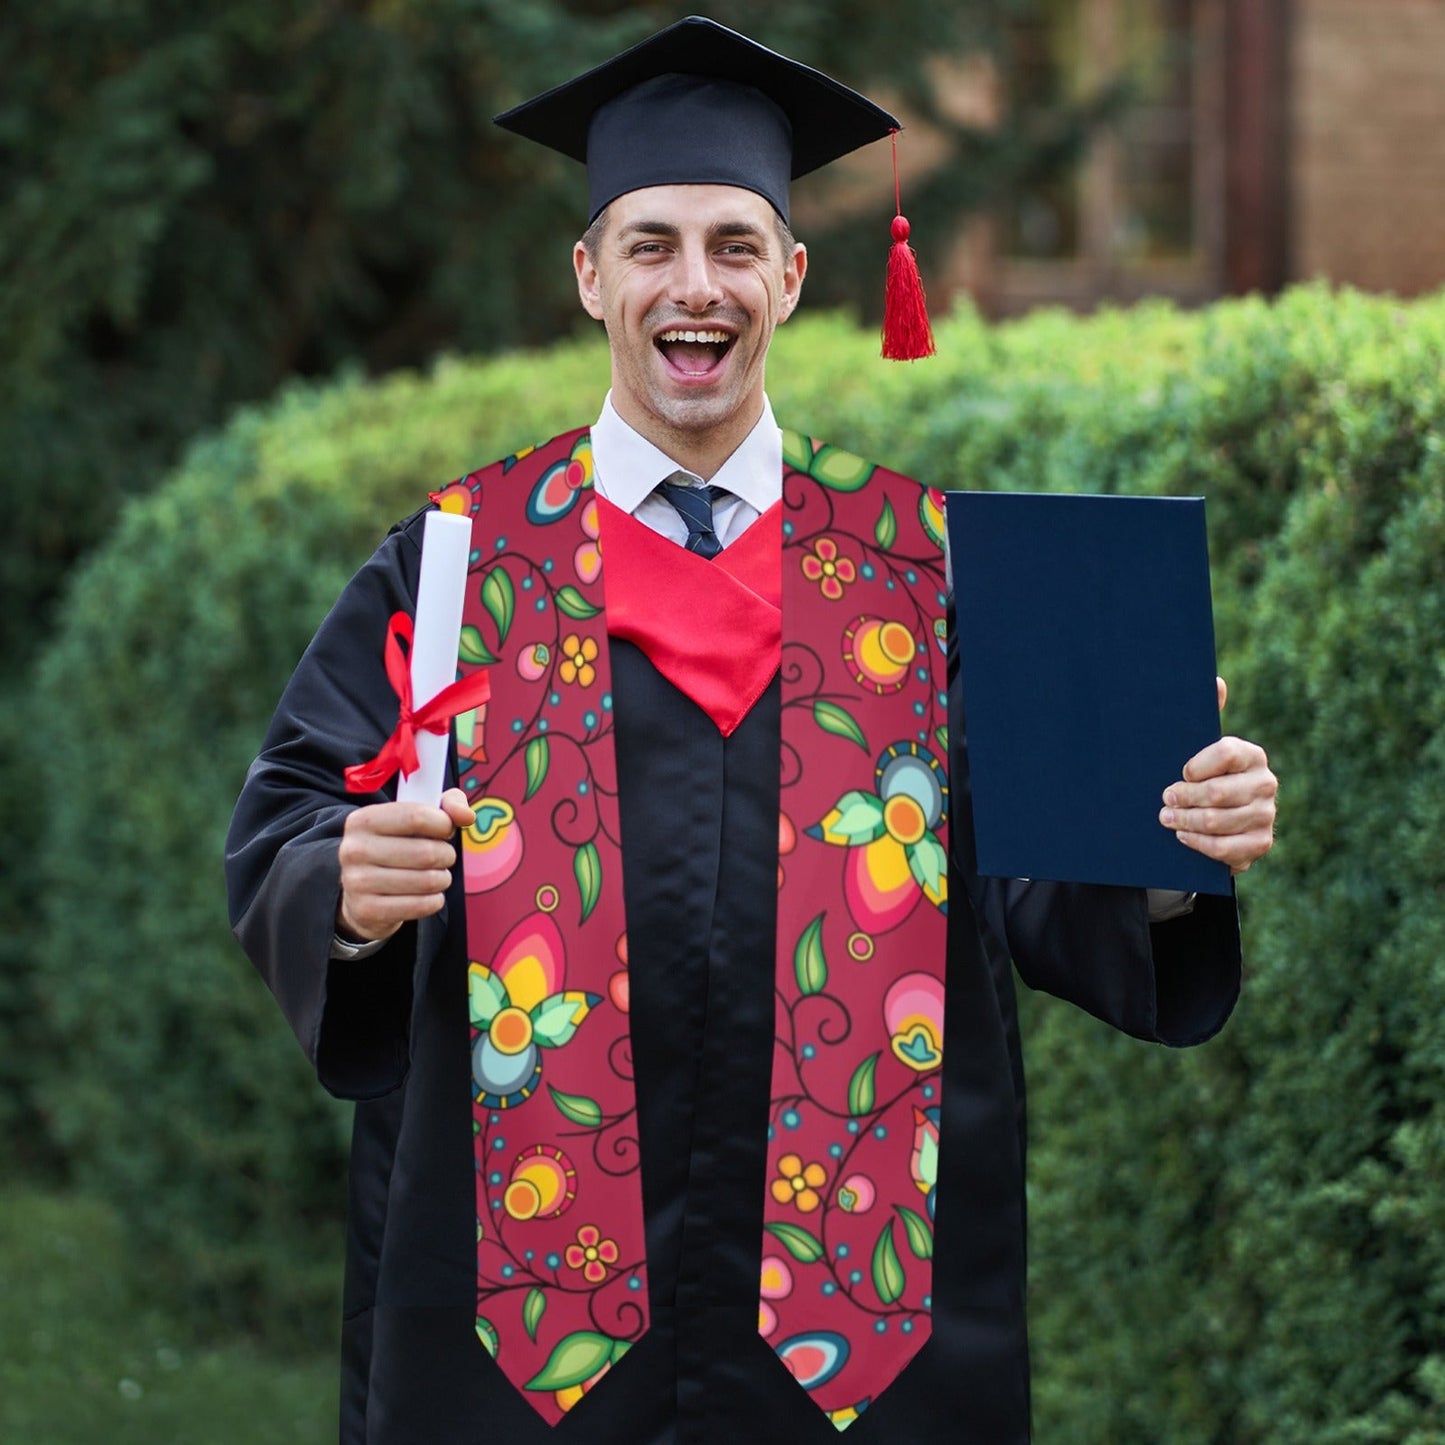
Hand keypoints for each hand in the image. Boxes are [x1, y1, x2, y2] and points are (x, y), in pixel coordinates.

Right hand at [336, 787, 475, 942]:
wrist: (361, 892)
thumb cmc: (396, 846)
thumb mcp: (416, 817)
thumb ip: (447, 805)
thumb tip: (467, 816)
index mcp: (363, 820)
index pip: (417, 816)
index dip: (444, 824)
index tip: (446, 830)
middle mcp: (354, 849)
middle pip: (426, 852)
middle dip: (446, 855)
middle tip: (443, 857)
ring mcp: (357, 882)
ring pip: (427, 881)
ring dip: (443, 879)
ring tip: (436, 876)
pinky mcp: (367, 910)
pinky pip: (421, 905)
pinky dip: (434, 901)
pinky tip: (428, 895)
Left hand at [1159, 678, 1276, 873]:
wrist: (1219, 820)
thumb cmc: (1203, 777)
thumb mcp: (1199, 748)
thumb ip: (1207, 715)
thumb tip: (1216, 681)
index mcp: (1251, 755)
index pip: (1225, 753)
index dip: (1196, 765)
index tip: (1180, 772)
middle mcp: (1265, 783)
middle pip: (1218, 793)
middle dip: (1183, 797)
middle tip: (1164, 799)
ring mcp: (1266, 815)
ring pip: (1217, 821)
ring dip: (1185, 821)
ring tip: (1166, 818)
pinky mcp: (1260, 844)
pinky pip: (1225, 848)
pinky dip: (1199, 843)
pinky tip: (1183, 836)